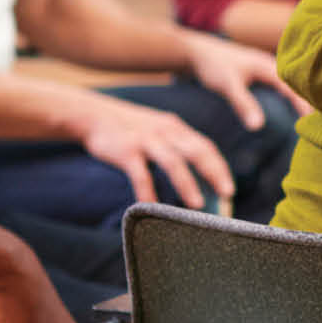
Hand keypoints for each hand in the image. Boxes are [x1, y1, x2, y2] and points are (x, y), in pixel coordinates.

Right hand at [74, 94, 236, 210]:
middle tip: (227, 195)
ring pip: (173, 163)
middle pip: (197, 151)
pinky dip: (148, 191)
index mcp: (176, 128)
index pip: (205, 147)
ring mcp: (147, 140)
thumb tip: (194, 173)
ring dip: (188, 184)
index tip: (229, 189)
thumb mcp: (156, 130)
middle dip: (215, 173)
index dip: (219, 167)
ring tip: (198, 205)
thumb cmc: (128, 128)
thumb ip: (174, 146)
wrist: (92, 114)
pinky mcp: (127, 150)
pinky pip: (140, 174)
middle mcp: (166, 131)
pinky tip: (152, 207)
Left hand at [181, 30, 306, 123]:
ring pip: (291, 81)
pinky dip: (291, 92)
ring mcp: (265, 67)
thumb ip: (244, 105)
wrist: (195, 51)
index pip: (295, 86)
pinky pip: (282, 82)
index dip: (307, 103)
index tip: (317, 120)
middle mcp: (271, 64)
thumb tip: (259, 127)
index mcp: (269, 65)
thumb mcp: (229, 86)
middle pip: (298, 82)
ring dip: (302, 94)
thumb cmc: (213, 65)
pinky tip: (292, 102)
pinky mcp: (258, 72)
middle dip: (312, 98)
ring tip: (314, 112)